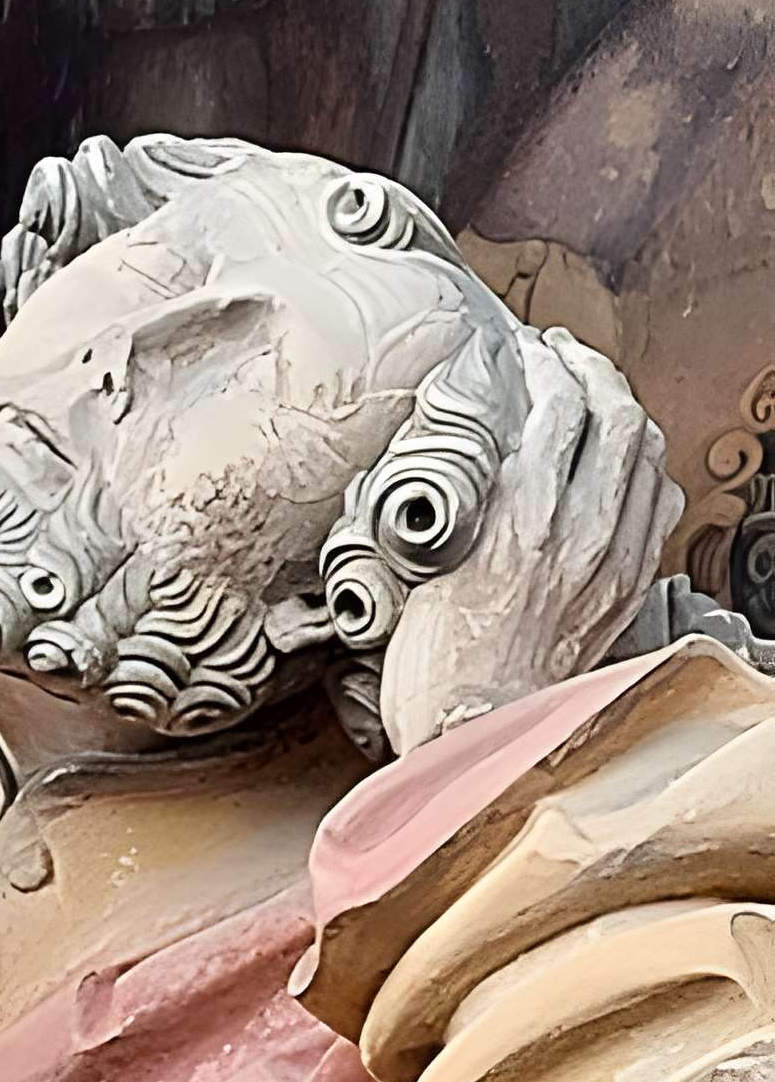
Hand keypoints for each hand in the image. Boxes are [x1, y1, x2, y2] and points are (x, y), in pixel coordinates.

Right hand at [381, 329, 679, 750]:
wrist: (472, 731)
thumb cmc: (432, 663)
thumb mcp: (422, 567)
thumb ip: (453, 503)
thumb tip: (457, 448)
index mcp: (521, 521)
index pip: (555, 408)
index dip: (541, 364)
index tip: (518, 350)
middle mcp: (580, 533)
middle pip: (615, 415)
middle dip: (589, 371)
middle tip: (558, 356)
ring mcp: (614, 559)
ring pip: (647, 452)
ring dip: (621, 408)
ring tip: (592, 393)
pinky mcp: (627, 585)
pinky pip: (659, 501)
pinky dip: (644, 464)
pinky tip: (621, 460)